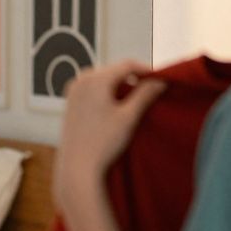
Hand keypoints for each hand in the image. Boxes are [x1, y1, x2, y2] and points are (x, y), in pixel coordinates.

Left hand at [54, 60, 166, 214]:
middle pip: (114, 70)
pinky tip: (117, 107)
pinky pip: (92, 89)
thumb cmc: (103, 142)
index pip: (127, 65)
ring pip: (103, 79)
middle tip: (151, 89)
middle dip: (133, 78)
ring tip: (135, 100)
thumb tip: (160, 81)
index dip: (146, 70)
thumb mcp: (128, 117)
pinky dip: (106, 93)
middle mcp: (81, 79)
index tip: (161, 79)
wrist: (77, 166)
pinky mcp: (70, 102)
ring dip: (120, 86)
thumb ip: (145, 95)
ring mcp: (73, 90)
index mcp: (95, 79)